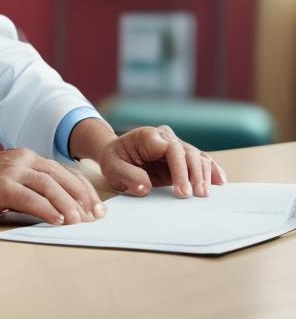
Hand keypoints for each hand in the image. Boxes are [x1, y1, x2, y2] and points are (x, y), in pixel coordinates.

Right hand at [0, 149, 104, 225]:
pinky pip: (30, 198)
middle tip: (96, 218)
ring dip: (69, 206)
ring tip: (80, 223)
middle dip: (83, 199)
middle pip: (61, 177)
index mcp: (23, 157)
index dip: (83, 190)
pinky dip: (47, 210)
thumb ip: (28, 188)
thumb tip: (58, 209)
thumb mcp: (5, 182)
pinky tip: (58, 222)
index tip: (97, 208)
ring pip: (49, 186)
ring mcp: (9, 171)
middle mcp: (19, 159)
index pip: (62, 172)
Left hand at [98, 125, 226, 197]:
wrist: (116, 155)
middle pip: (188, 152)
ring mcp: (176, 146)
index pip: (171, 149)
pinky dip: (211, 170)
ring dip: (204, 175)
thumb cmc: (114, 160)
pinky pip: (201, 160)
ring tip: (205, 194)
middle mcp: (165, 137)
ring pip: (197, 156)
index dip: (180, 170)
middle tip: (197, 195)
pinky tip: (219, 182)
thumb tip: (146, 187)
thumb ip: (127, 176)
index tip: (182, 192)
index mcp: (148, 136)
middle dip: (195, 174)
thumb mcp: (112, 168)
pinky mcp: (183, 157)